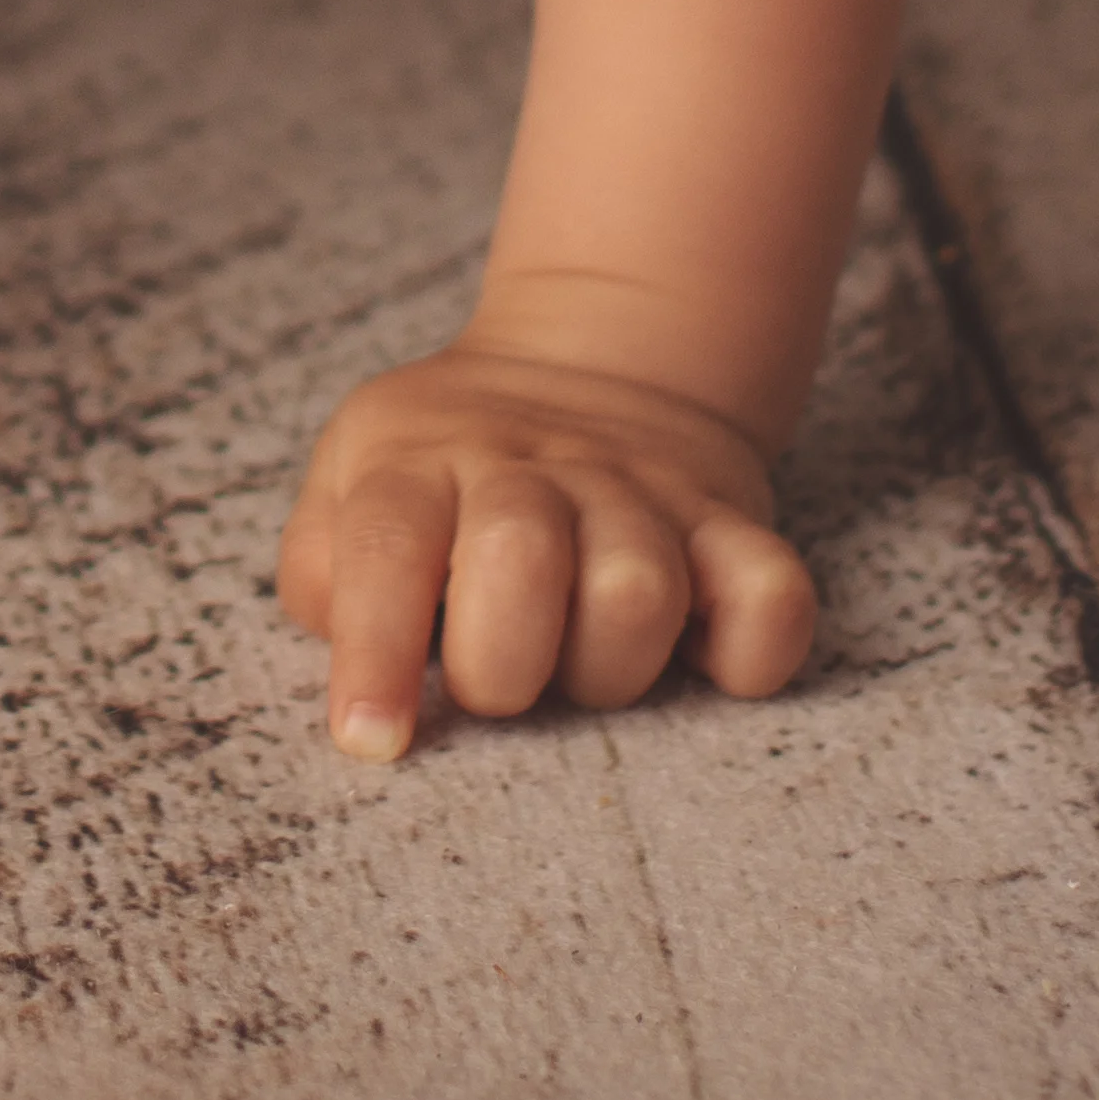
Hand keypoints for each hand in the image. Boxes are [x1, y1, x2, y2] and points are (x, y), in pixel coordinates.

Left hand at [272, 339, 815, 757]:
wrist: (600, 357)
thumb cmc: (452, 468)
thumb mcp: (355, 477)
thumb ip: (326, 567)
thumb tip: (351, 662)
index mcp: (423, 457)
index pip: (387, 548)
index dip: (375, 653)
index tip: (372, 742)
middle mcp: (535, 464)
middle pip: (521, 561)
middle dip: (499, 665)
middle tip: (497, 682)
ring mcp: (642, 489)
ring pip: (638, 592)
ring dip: (605, 665)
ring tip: (582, 662)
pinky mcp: (733, 521)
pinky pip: (772, 598)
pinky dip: (746, 654)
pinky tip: (700, 662)